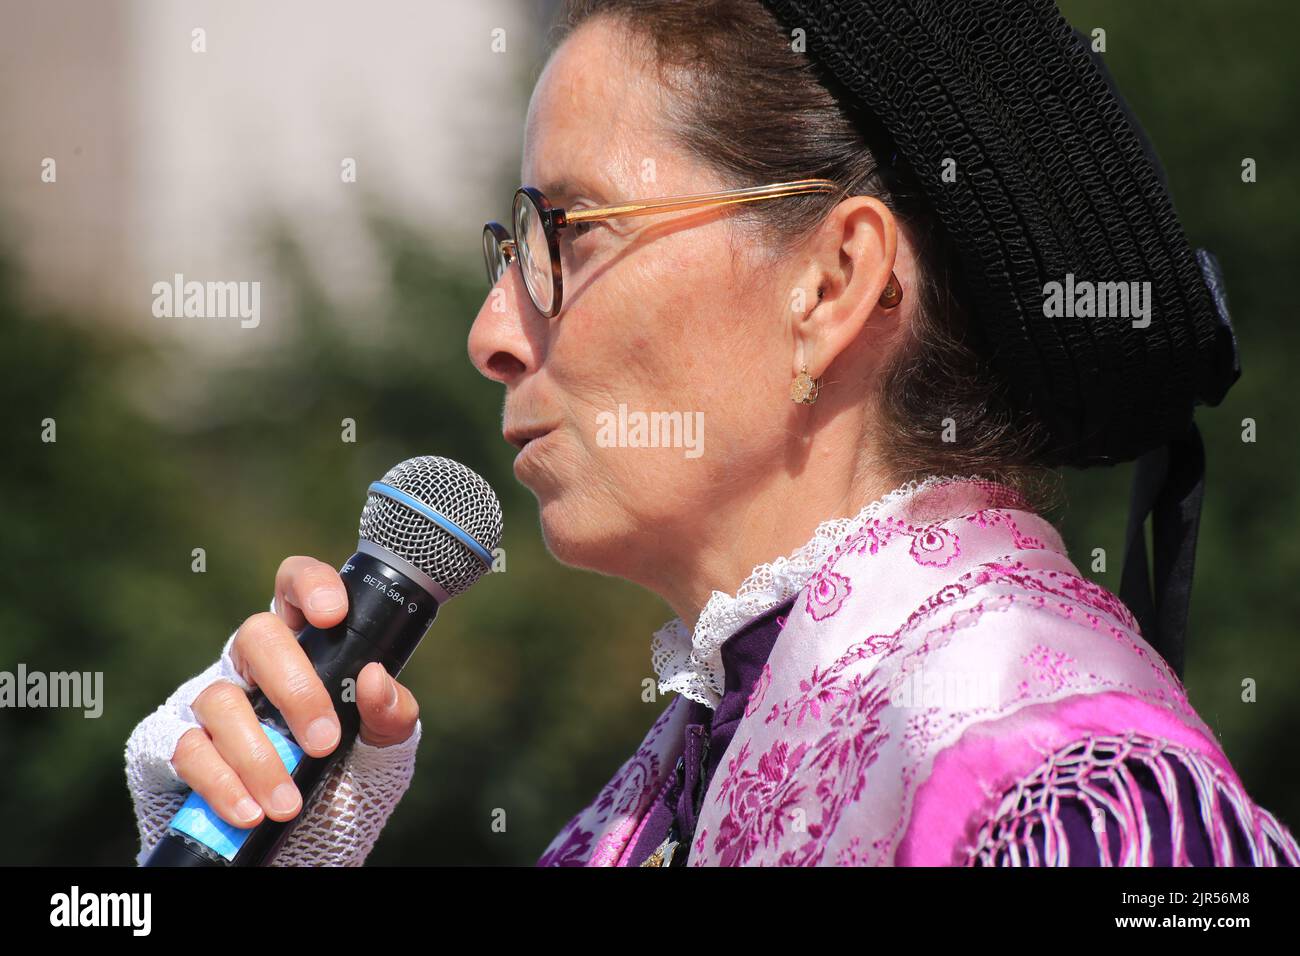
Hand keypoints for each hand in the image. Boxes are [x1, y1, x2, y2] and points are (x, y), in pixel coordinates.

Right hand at [169, 556, 420, 828]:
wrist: (293, 857)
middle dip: (294, 689)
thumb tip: (375, 679)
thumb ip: (390, 718)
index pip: (296, 589)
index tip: (332, 614)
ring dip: (259, 756)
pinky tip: (249, 812)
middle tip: (324, 743)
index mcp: (305, 652)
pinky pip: (186, 750)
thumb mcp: (380, 756)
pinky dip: (221, 783)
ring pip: (221, 699)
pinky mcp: (168, 746)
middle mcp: (251, 667)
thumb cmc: (339, 791)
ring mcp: (205, 703)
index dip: (309, 585)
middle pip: (257, 635)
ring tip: (290, 802)